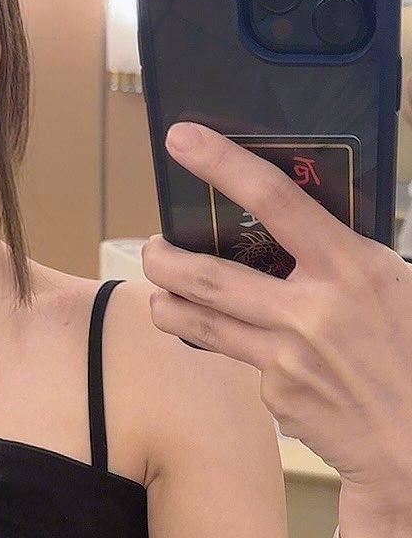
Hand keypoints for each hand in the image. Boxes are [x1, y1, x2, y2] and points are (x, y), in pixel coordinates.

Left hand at [140, 123, 411, 533]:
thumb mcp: (401, 286)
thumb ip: (347, 260)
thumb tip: (302, 233)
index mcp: (351, 268)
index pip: (275, 199)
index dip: (222, 163)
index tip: (182, 139)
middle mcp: (310, 311)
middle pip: (207, 274)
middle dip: (164, 258)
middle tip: (151, 247)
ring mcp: (286, 358)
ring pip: (202, 324)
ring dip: (170, 306)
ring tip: (162, 297)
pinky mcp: (278, 397)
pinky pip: (249, 365)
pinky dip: (252, 357)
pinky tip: (277, 363)